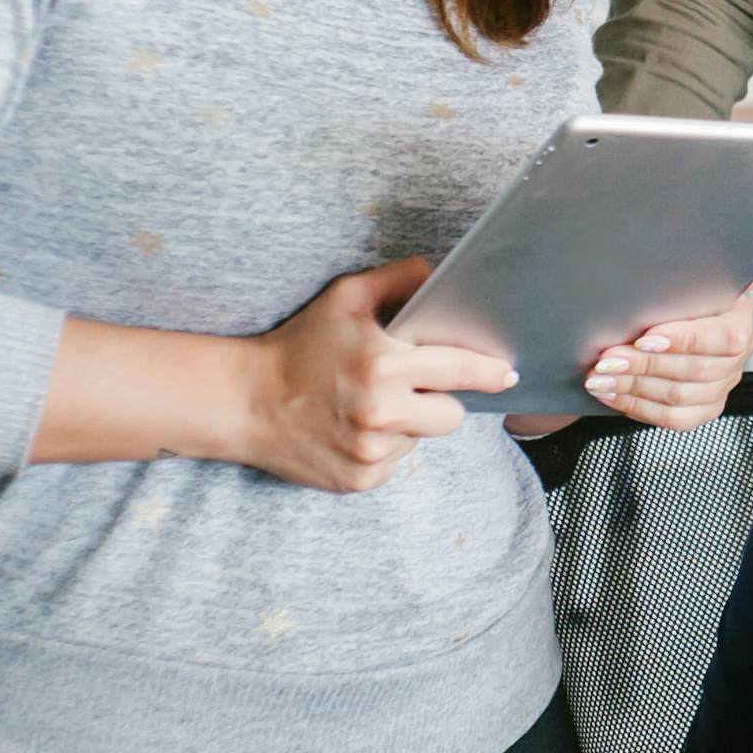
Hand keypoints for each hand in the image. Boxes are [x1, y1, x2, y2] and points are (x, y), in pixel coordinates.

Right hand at [235, 258, 516, 493]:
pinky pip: (396, 462)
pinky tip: (352, 429)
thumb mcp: (344, 298)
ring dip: (408, 423)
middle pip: (452, 415)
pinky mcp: (361, 480)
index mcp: (384, 365)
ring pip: (423, 438)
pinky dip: (383, 447)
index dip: (490, 372)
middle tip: (405, 385)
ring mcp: (371, 453)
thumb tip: (441, 272)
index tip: (508, 374)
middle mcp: (382, 413)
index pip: (461, 370)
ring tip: (368, 405)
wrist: (245, 402)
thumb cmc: (298, 346)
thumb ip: (398, 279)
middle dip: (438, 398)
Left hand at [583, 286, 752, 428]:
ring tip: (601, 378)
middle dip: (643, 366)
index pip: (721, 338)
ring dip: (633, 387)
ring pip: (679, 397)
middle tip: (608, 359)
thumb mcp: (696, 277)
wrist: (676, 320)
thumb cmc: (684, 296)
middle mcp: (737, 358)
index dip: (682, 340)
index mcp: (740, 322)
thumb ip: (713, 267)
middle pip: (693, 371)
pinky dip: (638, 408)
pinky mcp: (704, 409)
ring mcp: (722, 386)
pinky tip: (613, 394)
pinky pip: (673, 419)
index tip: (644, 339)